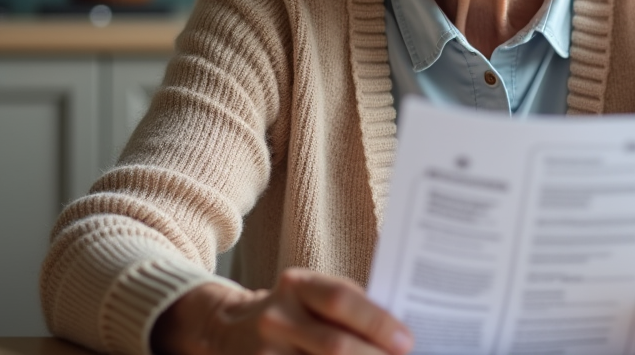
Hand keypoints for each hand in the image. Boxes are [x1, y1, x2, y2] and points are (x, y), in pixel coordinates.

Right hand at [151, 267, 413, 354]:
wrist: (227, 329)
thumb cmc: (292, 312)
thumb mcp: (312, 296)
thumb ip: (348, 310)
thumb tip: (397, 337)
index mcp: (298, 285)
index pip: (340, 300)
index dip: (376, 322)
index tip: (407, 341)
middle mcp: (278, 317)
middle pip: (334, 345)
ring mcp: (265, 352)